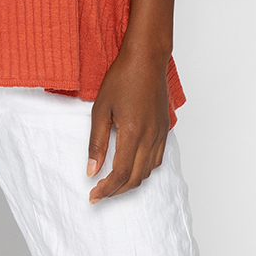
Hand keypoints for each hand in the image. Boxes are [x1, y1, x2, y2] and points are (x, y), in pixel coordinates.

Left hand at [86, 42, 170, 202]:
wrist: (146, 60)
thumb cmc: (122, 79)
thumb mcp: (100, 109)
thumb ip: (96, 142)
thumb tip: (91, 170)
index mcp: (132, 133)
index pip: (120, 174)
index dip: (106, 189)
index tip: (92, 196)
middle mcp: (150, 137)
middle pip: (135, 178)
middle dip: (116, 191)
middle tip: (99, 193)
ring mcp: (160, 134)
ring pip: (147, 171)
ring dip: (130, 182)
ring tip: (112, 182)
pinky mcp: (164, 130)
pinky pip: (156, 160)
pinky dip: (143, 170)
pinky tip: (131, 166)